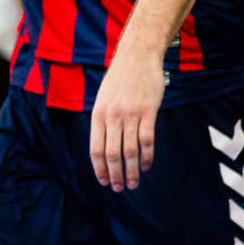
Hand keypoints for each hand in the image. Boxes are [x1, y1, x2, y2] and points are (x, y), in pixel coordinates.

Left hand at [90, 40, 165, 190]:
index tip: (104, 181)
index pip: (96, 149)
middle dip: (115, 175)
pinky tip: (146, 165)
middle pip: (112, 154)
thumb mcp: (103, 98)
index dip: (99, 169)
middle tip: (119, 188)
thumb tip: (104, 147)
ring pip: (130, 151)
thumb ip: (103, 120)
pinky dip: (147, 156)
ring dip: (131, 171)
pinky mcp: (148, 111)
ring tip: (134, 183)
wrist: (138, 56)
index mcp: (98, 114)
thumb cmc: (121, 78)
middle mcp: (112, 116)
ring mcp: (130, 114)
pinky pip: (147, 140)